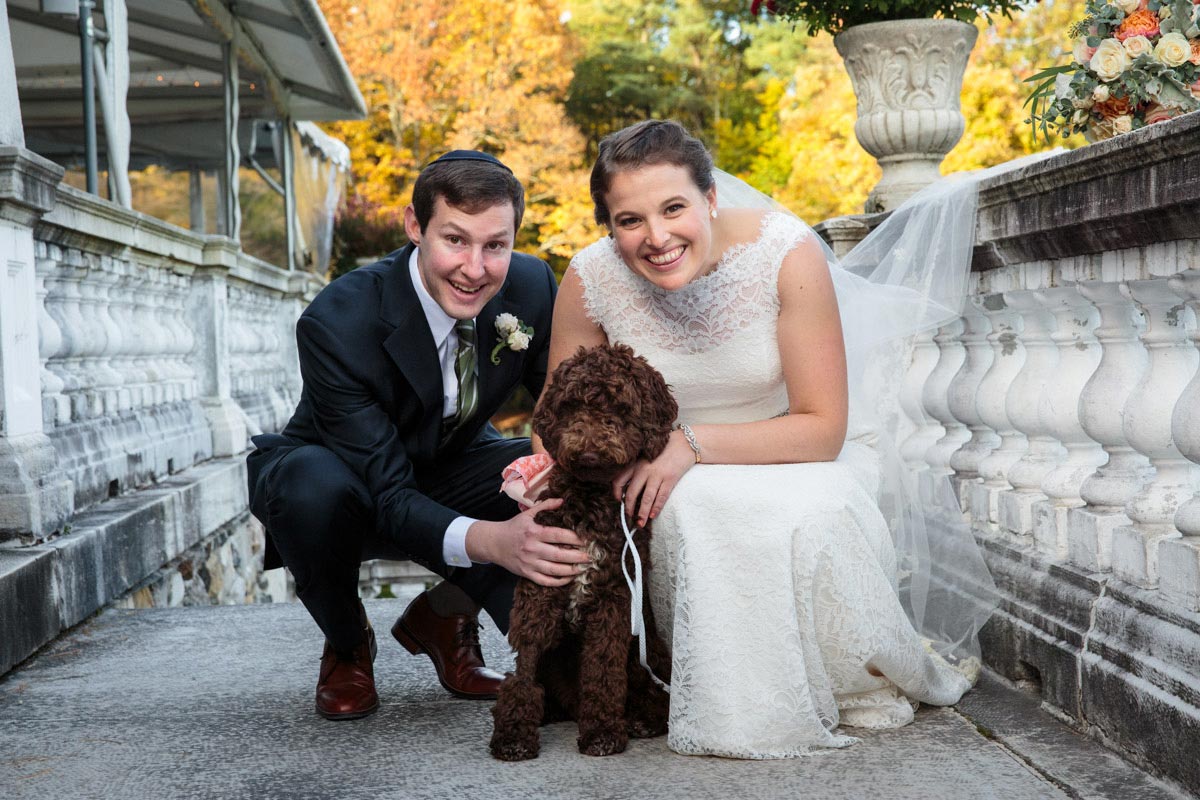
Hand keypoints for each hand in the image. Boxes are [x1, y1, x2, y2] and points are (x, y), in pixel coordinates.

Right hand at [465, 497, 589, 586]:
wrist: (494, 543)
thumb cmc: (513, 527)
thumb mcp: (527, 513)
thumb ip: (546, 506)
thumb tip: (563, 501)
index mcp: (533, 532)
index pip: (558, 535)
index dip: (574, 538)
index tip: (587, 539)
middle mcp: (532, 548)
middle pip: (559, 555)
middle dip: (577, 557)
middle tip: (591, 557)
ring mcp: (529, 563)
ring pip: (554, 570)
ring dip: (571, 571)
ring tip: (584, 568)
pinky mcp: (526, 574)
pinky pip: (545, 581)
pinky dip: (559, 582)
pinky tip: (569, 578)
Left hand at [611, 431, 695, 526]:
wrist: (683, 444)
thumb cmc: (663, 451)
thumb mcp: (645, 457)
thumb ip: (635, 469)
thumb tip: (628, 489)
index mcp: (635, 463)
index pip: (619, 480)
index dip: (616, 493)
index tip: (619, 501)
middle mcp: (643, 469)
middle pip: (631, 493)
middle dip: (629, 508)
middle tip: (630, 517)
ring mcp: (657, 474)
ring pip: (646, 498)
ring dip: (642, 513)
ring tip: (640, 523)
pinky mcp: (669, 478)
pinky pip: (661, 497)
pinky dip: (656, 508)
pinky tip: (653, 515)